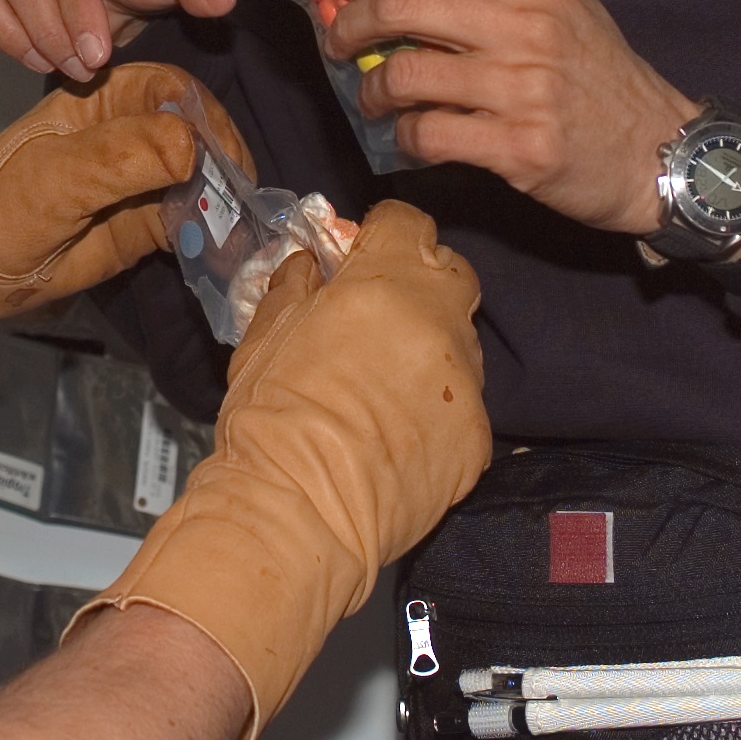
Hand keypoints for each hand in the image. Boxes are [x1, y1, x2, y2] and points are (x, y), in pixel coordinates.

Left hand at [0, 63, 247, 353]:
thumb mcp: (57, 177)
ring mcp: (137, 181)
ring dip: (221, 197)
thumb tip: (193, 145)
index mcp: (101, 100)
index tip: (222, 155)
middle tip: (235, 196)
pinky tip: (219, 246)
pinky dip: (208, 232)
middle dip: (221, 158)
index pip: (172, 89)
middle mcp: (127, 134)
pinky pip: (188, 221)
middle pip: (196, 130)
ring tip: (234, 224)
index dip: (203, 115)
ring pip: (198, 176)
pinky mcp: (142, 225)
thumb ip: (122, 156)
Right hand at [65, 199, 489, 739]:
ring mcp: (465, 386)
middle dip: (422, 281)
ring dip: (431, 349)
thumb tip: (308, 265)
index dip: (383, 233)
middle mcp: (438, 325)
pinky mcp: (478, 441)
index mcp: (382, 286)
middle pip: (452, 273)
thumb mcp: (262, 339)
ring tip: (385, 386)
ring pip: (463, 343)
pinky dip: (438, 412)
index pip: (407, 224)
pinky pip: (465, 408)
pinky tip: (399, 435)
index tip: (364, 251)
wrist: (296, 515)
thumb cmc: (269, 423)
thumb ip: (293, 289)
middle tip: (383, 311)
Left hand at [328, 0, 696, 234]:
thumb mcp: (558, 4)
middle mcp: (527, 23)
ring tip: (373, 96)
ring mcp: (523, 87)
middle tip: (340, 40)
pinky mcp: (519, 147)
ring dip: (370, 88)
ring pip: (404, 74)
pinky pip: (428, 134)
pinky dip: (405, 135)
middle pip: (402, 2)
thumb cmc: (597, 74)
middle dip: (350, 22)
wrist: (658, 150)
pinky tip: (411, 135)